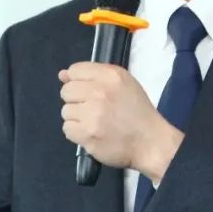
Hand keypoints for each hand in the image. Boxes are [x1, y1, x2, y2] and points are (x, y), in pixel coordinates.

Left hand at [59, 62, 181, 181]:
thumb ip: (93, 74)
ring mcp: (92, 115)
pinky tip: (91, 132)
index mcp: (110, 76)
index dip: (78, 81)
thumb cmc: (137, 110)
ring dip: (77, 117)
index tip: (88, 91)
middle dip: (76, 100)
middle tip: (92, 108)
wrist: (150, 141)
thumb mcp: (123, 83)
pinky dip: (77, 132)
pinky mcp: (87, 134)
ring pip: (66, 111)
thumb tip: (62, 75)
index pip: (75, 70)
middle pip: (67, 91)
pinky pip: (67, 128)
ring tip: (94, 122)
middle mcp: (99, 92)